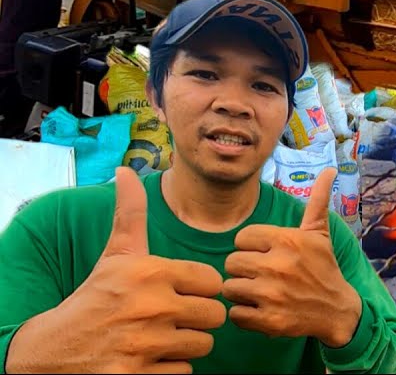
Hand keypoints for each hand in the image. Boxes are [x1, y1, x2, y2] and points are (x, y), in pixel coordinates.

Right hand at [6, 168, 225, 373]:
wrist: (53, 350)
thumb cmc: (95, 297)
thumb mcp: (115, 255)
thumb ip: (130, 214)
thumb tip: (126, 170)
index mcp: (150, 272)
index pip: (212, 282)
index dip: (199, 290)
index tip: (178, 292)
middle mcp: (150, 307)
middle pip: (214, 316)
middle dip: (197, 320)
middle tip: (171, 319)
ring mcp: (144, 345)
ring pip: (202, 346)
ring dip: (185, 346)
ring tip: (159, 339)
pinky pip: (184, 373)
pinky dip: (170, 370)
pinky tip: (148, 361)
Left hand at [222, 168, 361, 348]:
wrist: (337, 310)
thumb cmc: (323, 267)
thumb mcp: (319, 234)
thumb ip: (317, 201)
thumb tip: (330, 169)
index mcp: (288, 240)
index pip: (241, 238)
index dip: (250, 247)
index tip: (265, 254)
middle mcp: (279, 265)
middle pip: (232, 263)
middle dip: (243, 269)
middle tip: (261, 275)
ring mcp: (272, 295)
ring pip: (230, 288)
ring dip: (241, 292)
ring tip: (260, 292)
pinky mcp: (268, 320)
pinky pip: (234, 314)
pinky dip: (244, 314)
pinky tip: (261, 309)